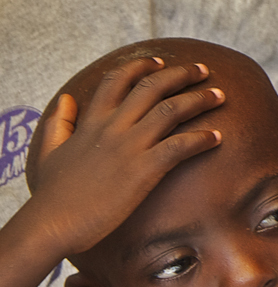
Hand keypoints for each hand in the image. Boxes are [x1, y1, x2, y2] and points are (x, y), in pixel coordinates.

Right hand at [25, 57, 222, 257]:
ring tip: (220, 96)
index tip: (161, 61)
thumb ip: (59, 123)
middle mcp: (112, 128)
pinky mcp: (142, 170)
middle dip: (182, 74)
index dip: (141, 66)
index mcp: (91, 122)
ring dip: (200, 100)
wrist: (51, 225)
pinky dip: (202, 139)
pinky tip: (217, 137)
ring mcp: (128, 147)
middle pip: (152, 87)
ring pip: (171, 110)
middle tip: (203, 70)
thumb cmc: (52, 194)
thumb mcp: (48, 151)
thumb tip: (67, 98)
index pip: (117, 80)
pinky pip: (180, 146)